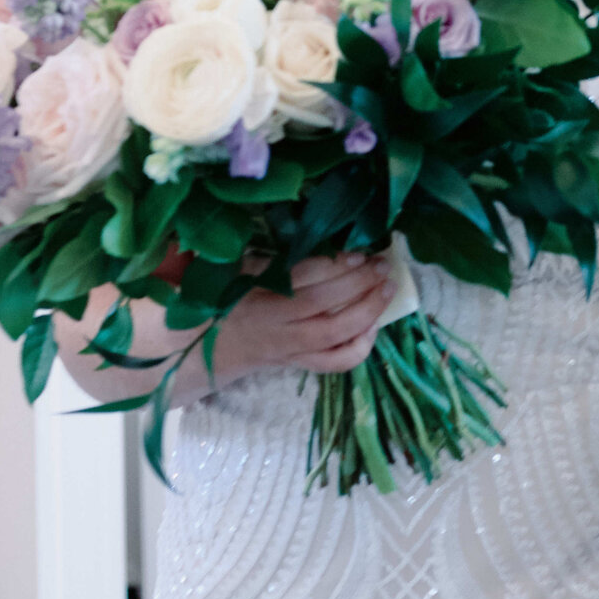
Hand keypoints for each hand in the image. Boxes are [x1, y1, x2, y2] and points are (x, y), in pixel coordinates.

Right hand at [211, 252, 400, 384]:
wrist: (210, 345)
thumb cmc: (228, 296)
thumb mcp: (237, 269)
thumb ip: (269, 256)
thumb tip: (316, 234)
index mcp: (254, 294)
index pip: (298, 279)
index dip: (331, 265)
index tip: (357, 253)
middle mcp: (274, 325)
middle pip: (322, 307)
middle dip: (359, 284)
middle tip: (382, 265)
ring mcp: (289, 349)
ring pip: (333, 337)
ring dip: (367, 312)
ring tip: (388, 288)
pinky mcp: (299, 364)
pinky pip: (333, 363)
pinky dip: (359, 348)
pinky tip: (373, 326)